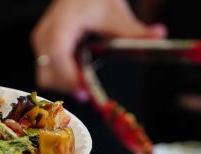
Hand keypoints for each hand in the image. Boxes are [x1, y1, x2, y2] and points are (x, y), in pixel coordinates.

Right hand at [31, 0, 166, 93]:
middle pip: (48, 73)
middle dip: (68, 86)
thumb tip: (158, 35)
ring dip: (66, 83)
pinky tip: (81, 71)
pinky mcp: (44, 48)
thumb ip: (134, 31)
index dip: (69, 77)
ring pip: (47, 76)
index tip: (85, 90)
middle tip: (90, 92)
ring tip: (86, 80)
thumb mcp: (115, 13)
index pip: (57, 56)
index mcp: (61, 24)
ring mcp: (41, 42)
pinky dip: (64, 76)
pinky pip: (49, 70)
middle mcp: (45, 35)